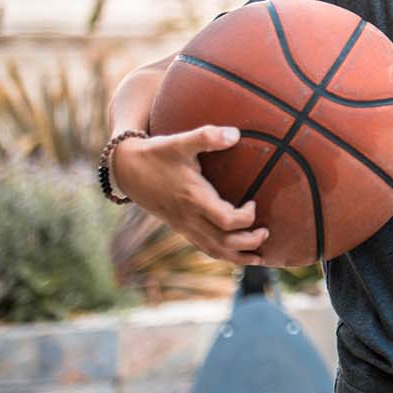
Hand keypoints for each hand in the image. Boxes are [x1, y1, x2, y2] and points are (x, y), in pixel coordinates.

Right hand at [112, 127, 269, 264]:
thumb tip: (236, 134)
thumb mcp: (180, 141)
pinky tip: (234, 252)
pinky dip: (221, 254)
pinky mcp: (179, 227)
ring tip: (258, 258)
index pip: (225, 220)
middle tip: (267, 233)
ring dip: (237, 256)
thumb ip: (207, 136)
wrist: (125, 169)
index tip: (254, 202)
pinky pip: (202, 247)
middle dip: (248, 243)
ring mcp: (182, 225)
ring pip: (212, 250)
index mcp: (193, 198)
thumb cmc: (157, 154)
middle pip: (222, 243)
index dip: (246, 217)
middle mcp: (188, 217)